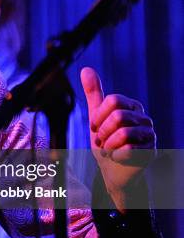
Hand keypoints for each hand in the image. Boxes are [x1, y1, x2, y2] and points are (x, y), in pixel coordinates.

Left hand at [81, 67, 155, 210]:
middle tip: (101, 141)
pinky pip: (129, 150)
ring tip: (108, 149)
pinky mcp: (151, 152)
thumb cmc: (104, 140)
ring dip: (108, 145)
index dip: (97, 116)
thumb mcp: (96, 115)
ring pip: (123, 134)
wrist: (110, 168)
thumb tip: (86, 69)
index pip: (112, 100)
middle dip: (102, 132)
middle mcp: (144, 118)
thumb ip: (94, 93)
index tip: (94, 126)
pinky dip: (116, 155)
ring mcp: (150, 135)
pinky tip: (117, 157)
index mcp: (132, 106)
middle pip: (118, 116)